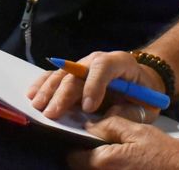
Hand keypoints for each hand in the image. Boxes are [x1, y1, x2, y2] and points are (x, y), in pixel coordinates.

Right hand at [27, 50, 163, 119]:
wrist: (140, 81)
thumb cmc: (143, 94)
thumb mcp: (146, 105)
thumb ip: (129, 112)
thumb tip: (105, 118)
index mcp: (120, 63)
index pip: (103, 67)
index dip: (94, 85)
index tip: (88, 108)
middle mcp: (98, 60)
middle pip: (77, 72)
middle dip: (64, 94)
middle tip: (52, 114)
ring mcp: (82, 65)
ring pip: (62, 74)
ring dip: (48, 90)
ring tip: (38, 106)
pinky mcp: (72, 74)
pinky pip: (54, 76)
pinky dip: (42, 85)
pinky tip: (32, 95)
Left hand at [66, 118, 178, 169]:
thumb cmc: (166, 155)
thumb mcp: (139, 131)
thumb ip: (111, 126)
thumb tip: (89, 125)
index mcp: (105, 162)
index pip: (72, 157)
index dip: (75, 145)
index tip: (84, 138)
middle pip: (82, 168)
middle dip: (86, 156)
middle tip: (101, 144)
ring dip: (99, 163)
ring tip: (117, 154)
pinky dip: (111, 169)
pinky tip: (124, 164)